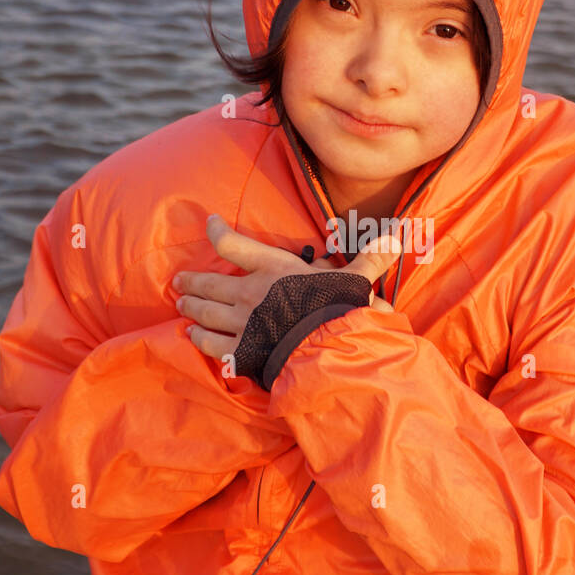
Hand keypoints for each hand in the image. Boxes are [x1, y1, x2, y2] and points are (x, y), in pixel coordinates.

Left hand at [174, 214, 398, 359]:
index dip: (217, 231)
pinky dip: (199, 339)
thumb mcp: (355, 279)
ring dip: (191, 309)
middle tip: (178, 281)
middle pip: (210, 283)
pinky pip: (211, 344)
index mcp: (272, 269)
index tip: (209, 222)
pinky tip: (191, 337)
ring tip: (181, 305)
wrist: (325, 349)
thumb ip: (371, 258)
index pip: (234, 244)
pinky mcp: (241, 352)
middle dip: (192, 281)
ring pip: (205, 314)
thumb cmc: (338, 310)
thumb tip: (396, 234)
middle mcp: (249, 293)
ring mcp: (241, 324)